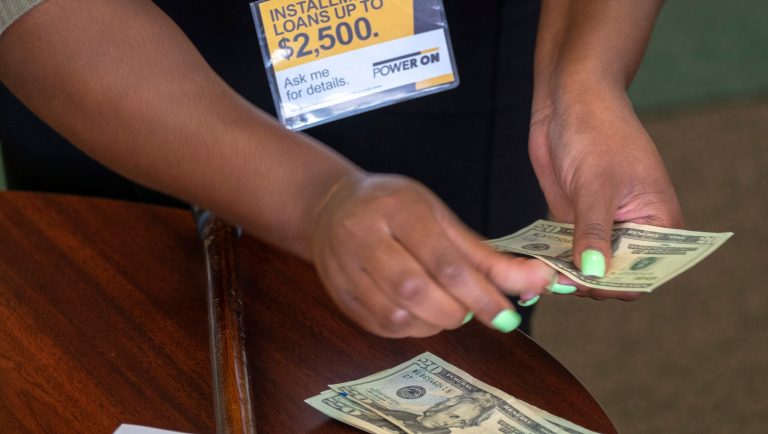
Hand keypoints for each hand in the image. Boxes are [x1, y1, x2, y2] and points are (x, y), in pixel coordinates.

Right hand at [310, 173, 554, 336]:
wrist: (331, 207)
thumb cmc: (394, 209)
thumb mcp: (440, 219)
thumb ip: (486, 256)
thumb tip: (538, 281)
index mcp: (399, 209)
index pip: (444, 260)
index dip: (480, 294)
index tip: (507, 315)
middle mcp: (365, 236)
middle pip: (416, 290)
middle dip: (455, 310)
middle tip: (471, 310)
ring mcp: (345, 267)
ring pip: (396, 314)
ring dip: (432, 322)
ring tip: (445, 309)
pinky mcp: (338, 293)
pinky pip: (379, 326)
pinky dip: (410, 328)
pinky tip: (420, 314)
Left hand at [529, 90, 682, 300]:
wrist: (570, 100)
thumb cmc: (598, 131)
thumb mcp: (596, 184)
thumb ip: (594, 232)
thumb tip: (594, 273)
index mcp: (659, 223)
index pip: (644, 273)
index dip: (617, 285)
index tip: (587, 284)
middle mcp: (633, 230)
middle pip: (613, 276)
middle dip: (588, 283)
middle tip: (556, 281)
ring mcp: (602, 227)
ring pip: (587, 268)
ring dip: (566, 274)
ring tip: (541, 276)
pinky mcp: (574, 221)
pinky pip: (566, 252)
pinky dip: (553, 260)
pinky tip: (534, 264)